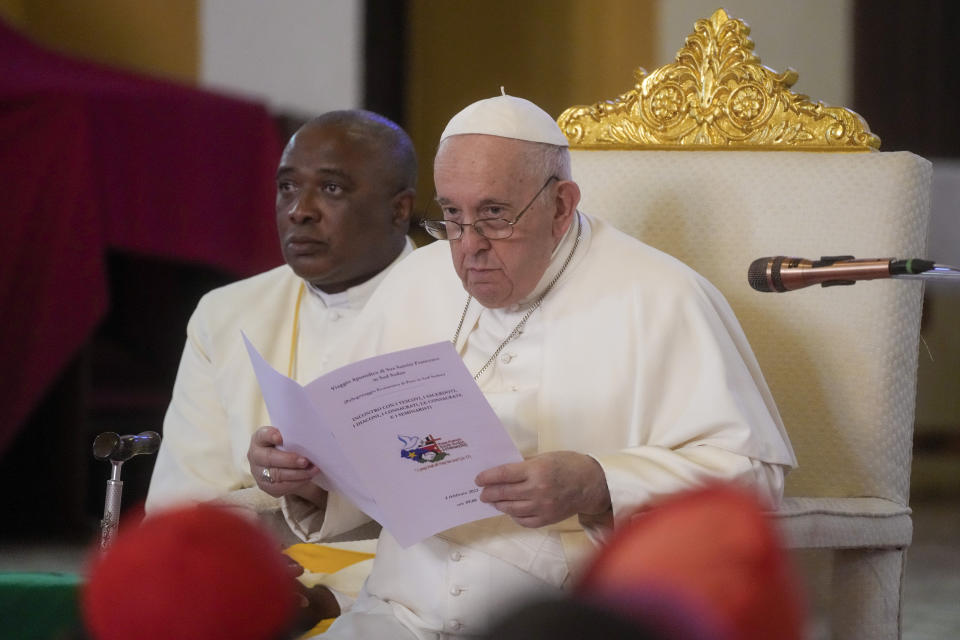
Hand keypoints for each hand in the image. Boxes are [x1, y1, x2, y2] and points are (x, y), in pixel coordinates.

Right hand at [247, 426, 321, 498]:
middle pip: (269, 458)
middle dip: (289, 460)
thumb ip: (292, 437)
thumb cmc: (288, 446)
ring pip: (276, 475)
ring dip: (297, 473)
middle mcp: (255, 455)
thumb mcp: (288, 438)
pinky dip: (296, 483)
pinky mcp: (264, 486)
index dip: (270, 436)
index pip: (262, 435)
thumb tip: (307, 437)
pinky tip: (307, 478)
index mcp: (259, 439)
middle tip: (305, 461)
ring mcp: (258, 472)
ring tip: (313, 470)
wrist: (286, 464)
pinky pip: (280, 487)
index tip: (281, 438)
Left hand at [475, 451, 611, 527]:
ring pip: (512, 509)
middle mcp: (538, 490)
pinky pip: (524, 520)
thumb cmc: (569, 465)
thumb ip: (524, 464)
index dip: (488, 477)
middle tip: (482, 493)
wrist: (592, 483)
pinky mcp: (547, 519)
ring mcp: (542, 506)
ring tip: (494, 501)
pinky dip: (514, 516)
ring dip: (499, 505)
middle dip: (490, 493)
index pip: (504, 474)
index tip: (478, 479)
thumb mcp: (545, 457)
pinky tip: (511, 511)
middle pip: (505, 493)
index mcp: (536, 470)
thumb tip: (503, 471)